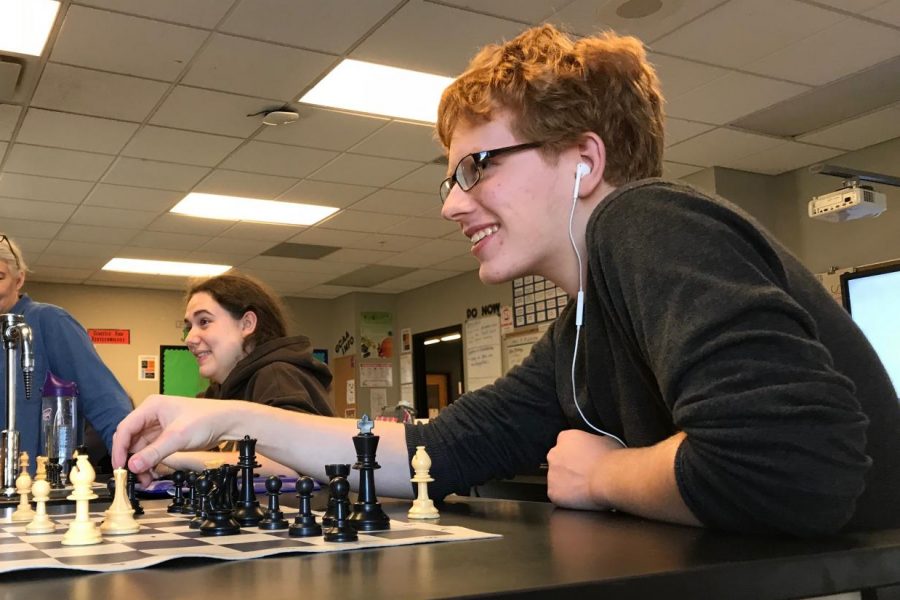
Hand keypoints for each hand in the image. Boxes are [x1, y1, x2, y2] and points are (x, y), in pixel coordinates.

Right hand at [111, 394, 235, 484]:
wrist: (227, 422)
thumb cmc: (206, 420)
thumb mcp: (178, 437)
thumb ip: (154, 452)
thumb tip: (133, 466)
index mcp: (151, 407)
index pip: (126, 428)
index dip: (119, 448)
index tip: (119, 466)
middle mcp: (151, 415)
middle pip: (131, 439)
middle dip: (130, 459)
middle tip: (131, 477)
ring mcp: (159, 426)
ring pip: (140, 448)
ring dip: (140, 464)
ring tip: (146, 480)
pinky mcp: (166, 436)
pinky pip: (151, 451)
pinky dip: (150, 463)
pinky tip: (152, 474)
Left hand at [546, 429, 622, 510]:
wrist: (609, 478)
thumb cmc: (610, 460)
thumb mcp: (606, 440)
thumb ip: (594, 441)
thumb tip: (597, 446)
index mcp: (566, 437)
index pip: (565, 443)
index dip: (575, 453)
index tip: (583, 460)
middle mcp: (554, 454)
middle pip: (558, 461)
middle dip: (569, 468)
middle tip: (584, 475)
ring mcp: (552, 473)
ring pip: (557, 479)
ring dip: (567, 483)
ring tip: (584, 487)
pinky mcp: (553, 492)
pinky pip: (558, 495)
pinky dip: (567, 498)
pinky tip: (580, 497)